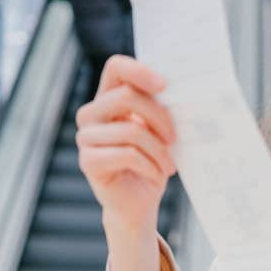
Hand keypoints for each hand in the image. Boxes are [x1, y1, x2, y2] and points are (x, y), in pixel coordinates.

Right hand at [76, 55, 176, 230]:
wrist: (139, 203)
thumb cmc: (153, 163)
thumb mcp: (161, 131)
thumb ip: (162, 109)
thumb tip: (184, 91)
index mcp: (109, 99)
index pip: (116, 68)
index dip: (139, 71)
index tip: (165, 85)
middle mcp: (91, 114)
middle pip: (126, 97)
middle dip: (159, 118)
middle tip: (174, 139)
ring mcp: (86, 137)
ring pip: (131, 130)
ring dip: (158, 150)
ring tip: (168, 165)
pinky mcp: (88, 161)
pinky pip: (127, 154)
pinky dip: (149, 165)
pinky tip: (155, 174)